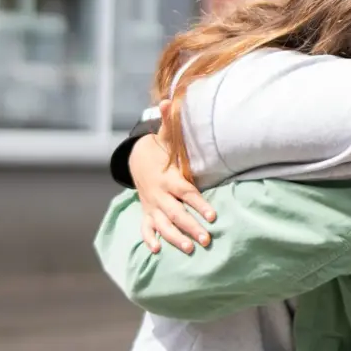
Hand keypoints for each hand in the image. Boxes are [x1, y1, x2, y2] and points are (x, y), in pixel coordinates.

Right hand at [133, 131, 216, 254]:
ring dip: (174, 238)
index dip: (199, 204)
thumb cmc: (160, 152)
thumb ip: (169, 123)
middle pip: (177, 213)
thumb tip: (168, 100)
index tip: (213, 216)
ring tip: (189, 250)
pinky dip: (148, 239)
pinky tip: (156, 251)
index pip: (187, 193)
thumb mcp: (164, 138)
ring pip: (163, 225)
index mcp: (169, 179)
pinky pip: (145, 228)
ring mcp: (151, 206)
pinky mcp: (146, 213)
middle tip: (206, 240)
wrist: (136, 162)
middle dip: (191, 227)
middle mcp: (160, 195)